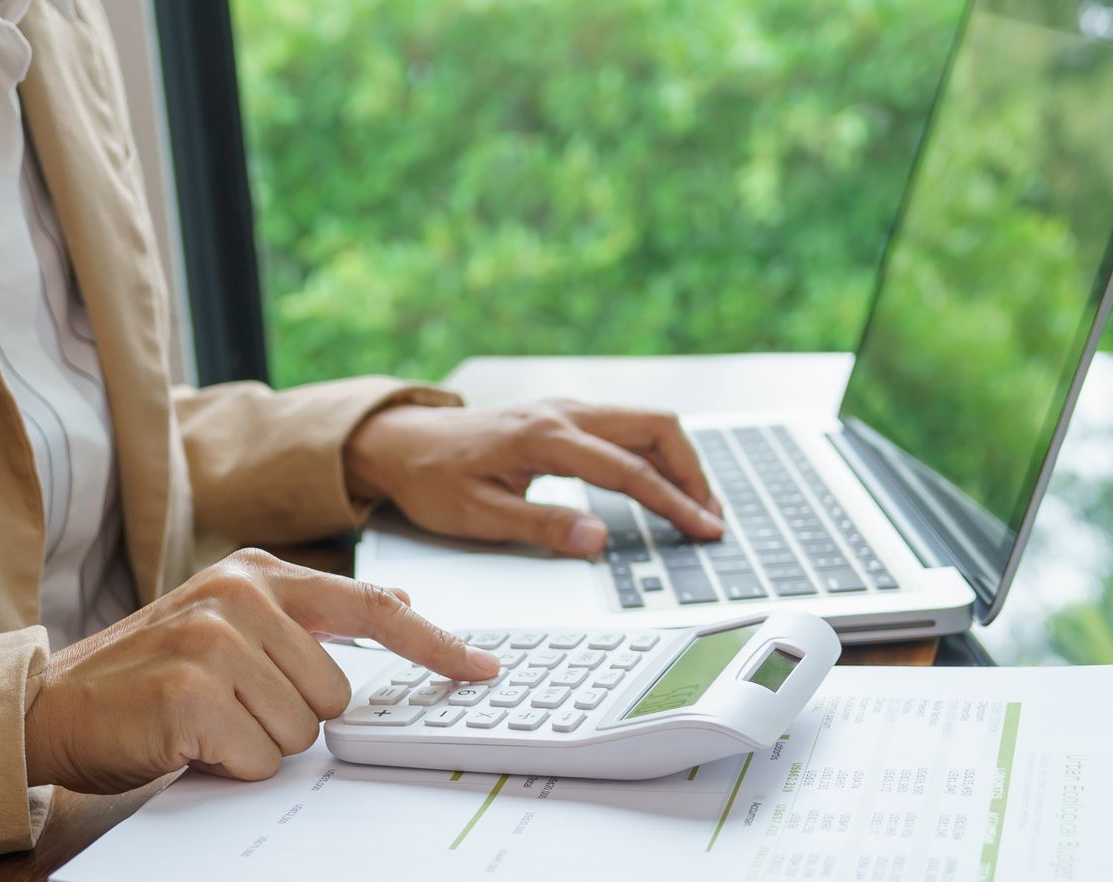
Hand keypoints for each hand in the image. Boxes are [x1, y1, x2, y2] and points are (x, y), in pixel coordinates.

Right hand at [22, 549, 498, 791]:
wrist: (51, 704)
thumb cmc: (147, 676)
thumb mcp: (231, 626)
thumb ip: (308, 620)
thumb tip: (399, 617)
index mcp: (256, 573)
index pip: (370, 606)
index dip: (434, 643)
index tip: (481, 667)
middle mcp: (238, 594)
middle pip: (338, 691)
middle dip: (293, 717)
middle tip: (232, 709)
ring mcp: (213, 639)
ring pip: (303, 728)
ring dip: (258, 743)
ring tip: (205, 721)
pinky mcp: (190, 691)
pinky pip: (260, 756)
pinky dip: (229, 765)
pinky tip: (188, 740)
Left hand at [344, 399, 723, 556]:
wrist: (401, 441)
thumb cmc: (432, 479)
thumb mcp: (476, 514)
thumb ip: (541, 525)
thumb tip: (598, 538)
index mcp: (544, 437)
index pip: (628, 470)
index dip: (674, 503)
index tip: (705, 529)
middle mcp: (563, 413)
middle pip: (655, 427)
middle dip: (693, 473)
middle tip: (711, 519)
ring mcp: (566, 409)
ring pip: (646, 423)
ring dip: (678, 461)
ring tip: (697, 507)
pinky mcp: (565, 415)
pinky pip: (627, 427)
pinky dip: (656, 454)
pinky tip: (662, 484)